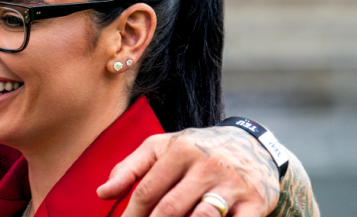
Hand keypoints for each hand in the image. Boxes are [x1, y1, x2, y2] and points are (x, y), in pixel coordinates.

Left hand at [96, 126, 278, 216]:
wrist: (253, 146)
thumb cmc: (196, 150)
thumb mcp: (161, 148)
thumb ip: (129, 168)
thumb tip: (102, 193)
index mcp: (180, 150)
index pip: (147, 191)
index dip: (131, 215)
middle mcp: (207, 165)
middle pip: (170, 208)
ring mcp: (232, 185)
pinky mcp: (255, 203)